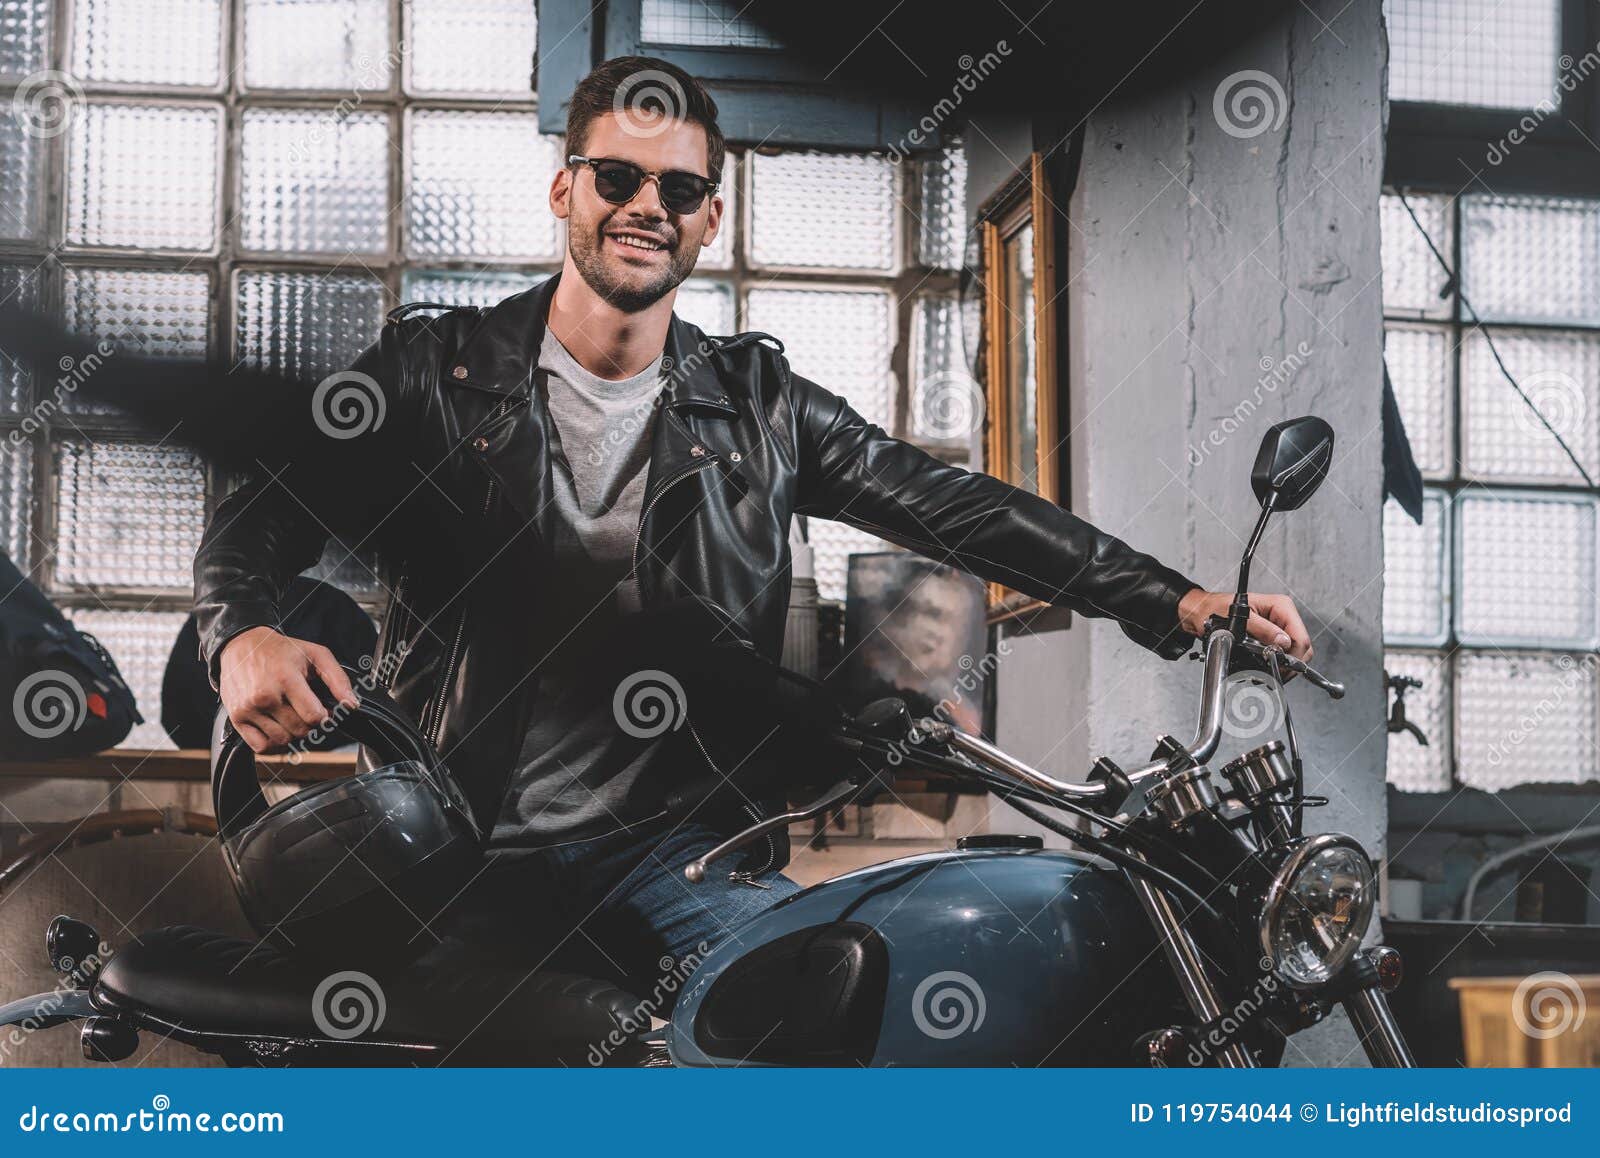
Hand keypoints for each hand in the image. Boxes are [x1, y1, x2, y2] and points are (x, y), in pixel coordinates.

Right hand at [218, 626, 358, 753]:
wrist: (241, 645)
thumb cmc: (280, 650)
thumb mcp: (315, 654)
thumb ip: (338, 679)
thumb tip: (351, 705)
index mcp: (286, 679)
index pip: (314, 717)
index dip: (325, 717)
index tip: (323, 710)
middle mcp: (264, 696)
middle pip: (300, 731)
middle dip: (310, 724)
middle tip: (305, 709)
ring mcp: (248, 709)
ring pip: (283, 741)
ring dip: (292, 732)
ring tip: (289, 714)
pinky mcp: (236, 718)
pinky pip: (262, 747)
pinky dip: (272, 742)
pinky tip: (275, 725)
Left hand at [1176, 588, 1312, 661]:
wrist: (1203, 614)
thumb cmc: (1217, 610)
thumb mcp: (1238, 617)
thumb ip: (1262, 629)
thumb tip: (1282, 641)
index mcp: (1281, 606)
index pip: (1300, 637)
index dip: (1293, 655)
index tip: (1278, 666)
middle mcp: (1284, 617)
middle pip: (1301, 647)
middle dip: (1289, 663)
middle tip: (1272, 672)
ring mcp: (1279, 628)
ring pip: (1294, 654)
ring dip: (1283, 665)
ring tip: (1266, 672)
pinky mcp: (1272, 639)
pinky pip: (1283, 655)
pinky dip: (1277, 664)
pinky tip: (1265, 668)